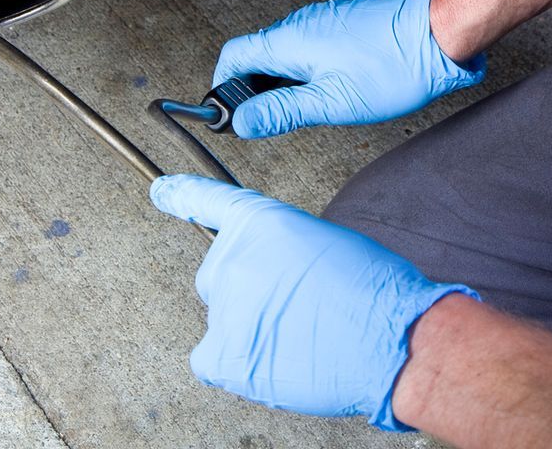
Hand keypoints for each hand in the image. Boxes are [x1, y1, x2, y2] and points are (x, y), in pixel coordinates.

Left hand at [149, 175, 474, 430]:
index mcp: (261, 221)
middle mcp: (233, 257)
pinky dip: (237, 362)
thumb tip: (271, 276)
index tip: (162, 190)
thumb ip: (283, 250)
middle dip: (249, 294)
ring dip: (254, 329)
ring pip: (223, 321)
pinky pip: (211, 358)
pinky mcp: (225, 352)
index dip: (183, 195)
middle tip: (295, 308)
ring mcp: (224, 306)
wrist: (389, 335)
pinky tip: (273, 360)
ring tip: (302, 336)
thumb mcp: (327, 242)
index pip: (210, 202)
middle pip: (219, 278)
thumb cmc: (374, 291)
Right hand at [213, 0, 485, 137]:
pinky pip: (313, 44)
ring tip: (308, 108)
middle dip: (256, 89)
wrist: (440, 34)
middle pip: (258, 54)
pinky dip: (310, 68)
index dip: (224, 87)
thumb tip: (242, 122)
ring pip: (288, 50)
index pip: (233, 56)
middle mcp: (302, 23)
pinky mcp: (346, 21)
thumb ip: (282, 112)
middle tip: (271, 120)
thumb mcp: (331, 103)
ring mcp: (325, 18)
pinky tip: (334, 88)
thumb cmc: (393, 67)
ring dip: (286, 80)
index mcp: (289, 40)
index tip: (231, 113)